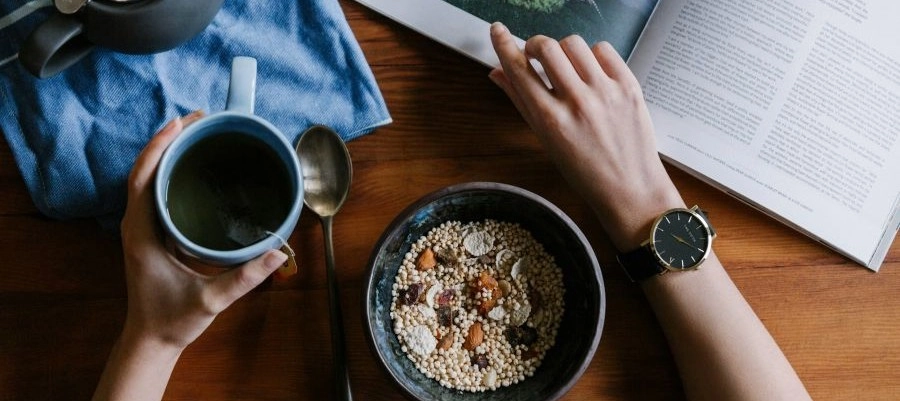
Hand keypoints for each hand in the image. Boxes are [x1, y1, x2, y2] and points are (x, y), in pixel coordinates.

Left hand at [119, 111, 287, 349]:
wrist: (151, 340)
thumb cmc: (173, 320)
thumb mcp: (211, 300)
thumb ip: (244, 277)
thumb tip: (278, 252)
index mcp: (142, 234)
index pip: (143, 179)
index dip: (159, 147)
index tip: (182, 123)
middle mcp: (137, 225)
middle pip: (144, 170)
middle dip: (168, 140)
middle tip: (200, 119)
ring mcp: (142, 228)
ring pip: (148, 179)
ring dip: (169, 153)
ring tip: (198, 132)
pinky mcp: (151, 234)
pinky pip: (156, 192)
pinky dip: (171, 171)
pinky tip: (193, 166)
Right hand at [488, 23, 683, 250]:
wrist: (630, 189)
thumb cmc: (585, 172)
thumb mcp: (546, 141)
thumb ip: (521, 102)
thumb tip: (497, 73)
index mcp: (550, 120)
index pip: (519, 69)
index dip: (503, 44)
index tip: (497, 30)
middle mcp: (577, 102)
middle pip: (546, 47)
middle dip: (535, 45)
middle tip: (536, 55)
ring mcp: (605, 92)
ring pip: (574, 43)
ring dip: (563, 50)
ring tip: (567, 67)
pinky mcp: (629, 86)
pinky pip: (603, 49)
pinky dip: (592, 55)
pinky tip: (591, 72)